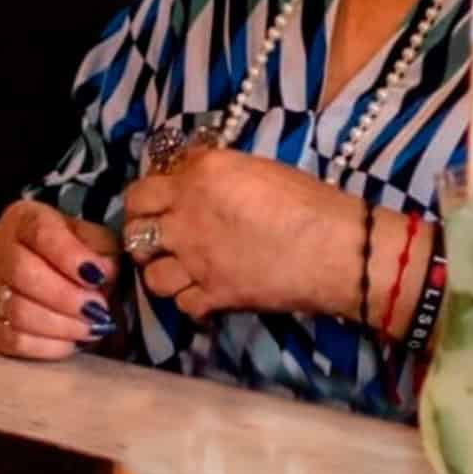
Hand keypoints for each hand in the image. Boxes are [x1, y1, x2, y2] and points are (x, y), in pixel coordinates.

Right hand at [0, 199, 119, 359]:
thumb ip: (101, 251)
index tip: (99, 276)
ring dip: (61, 325)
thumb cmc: (78, 249)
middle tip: (99, 310)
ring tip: (91, 328)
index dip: (70, 257)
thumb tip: (102, 275)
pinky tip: (71, 342)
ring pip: (16, 312)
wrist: (49, 265)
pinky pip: (9, 341)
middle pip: (23, 275)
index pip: (41, 233)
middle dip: (67, 297)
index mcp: (23, 218)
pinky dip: (45, 347)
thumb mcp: (94, 236)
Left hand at [123, 149, 356, 321]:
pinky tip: (207, 291)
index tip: (163, 202)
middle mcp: (186, 216)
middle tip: (164, 236)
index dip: (149, 198)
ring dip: (164, 271)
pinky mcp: (211, 295)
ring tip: (183, 268)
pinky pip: (181, 303)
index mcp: (200, 176)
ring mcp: (194, 260)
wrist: (337, 247)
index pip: (142, 188)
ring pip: (151, 274)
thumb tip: (197, 180)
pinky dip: (192, 299)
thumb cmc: (311, 200)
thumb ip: (217, 174)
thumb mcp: (259, 170)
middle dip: (144, 233)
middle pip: (135, 230)